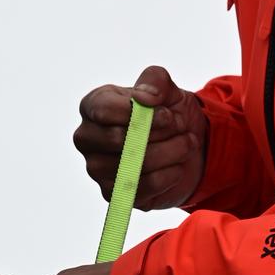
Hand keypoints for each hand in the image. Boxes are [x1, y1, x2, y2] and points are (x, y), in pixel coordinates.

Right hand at [74, 65, 207, 210]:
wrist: (183, 143)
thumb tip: (146, 98)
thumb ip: (155, 80)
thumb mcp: (167, 88)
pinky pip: (142, 187)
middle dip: (158, 133)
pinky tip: (178, 165)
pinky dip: (168, 175)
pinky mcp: (113, 194)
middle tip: (181, 126)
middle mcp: (87, 138)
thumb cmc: (167, 111)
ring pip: (133, 165)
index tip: (167, 114)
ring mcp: (97, 169)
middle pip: (117, 139)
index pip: (103, 110)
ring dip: (169, 153)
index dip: (139, 113)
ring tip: (186, 143)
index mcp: (93, 106)